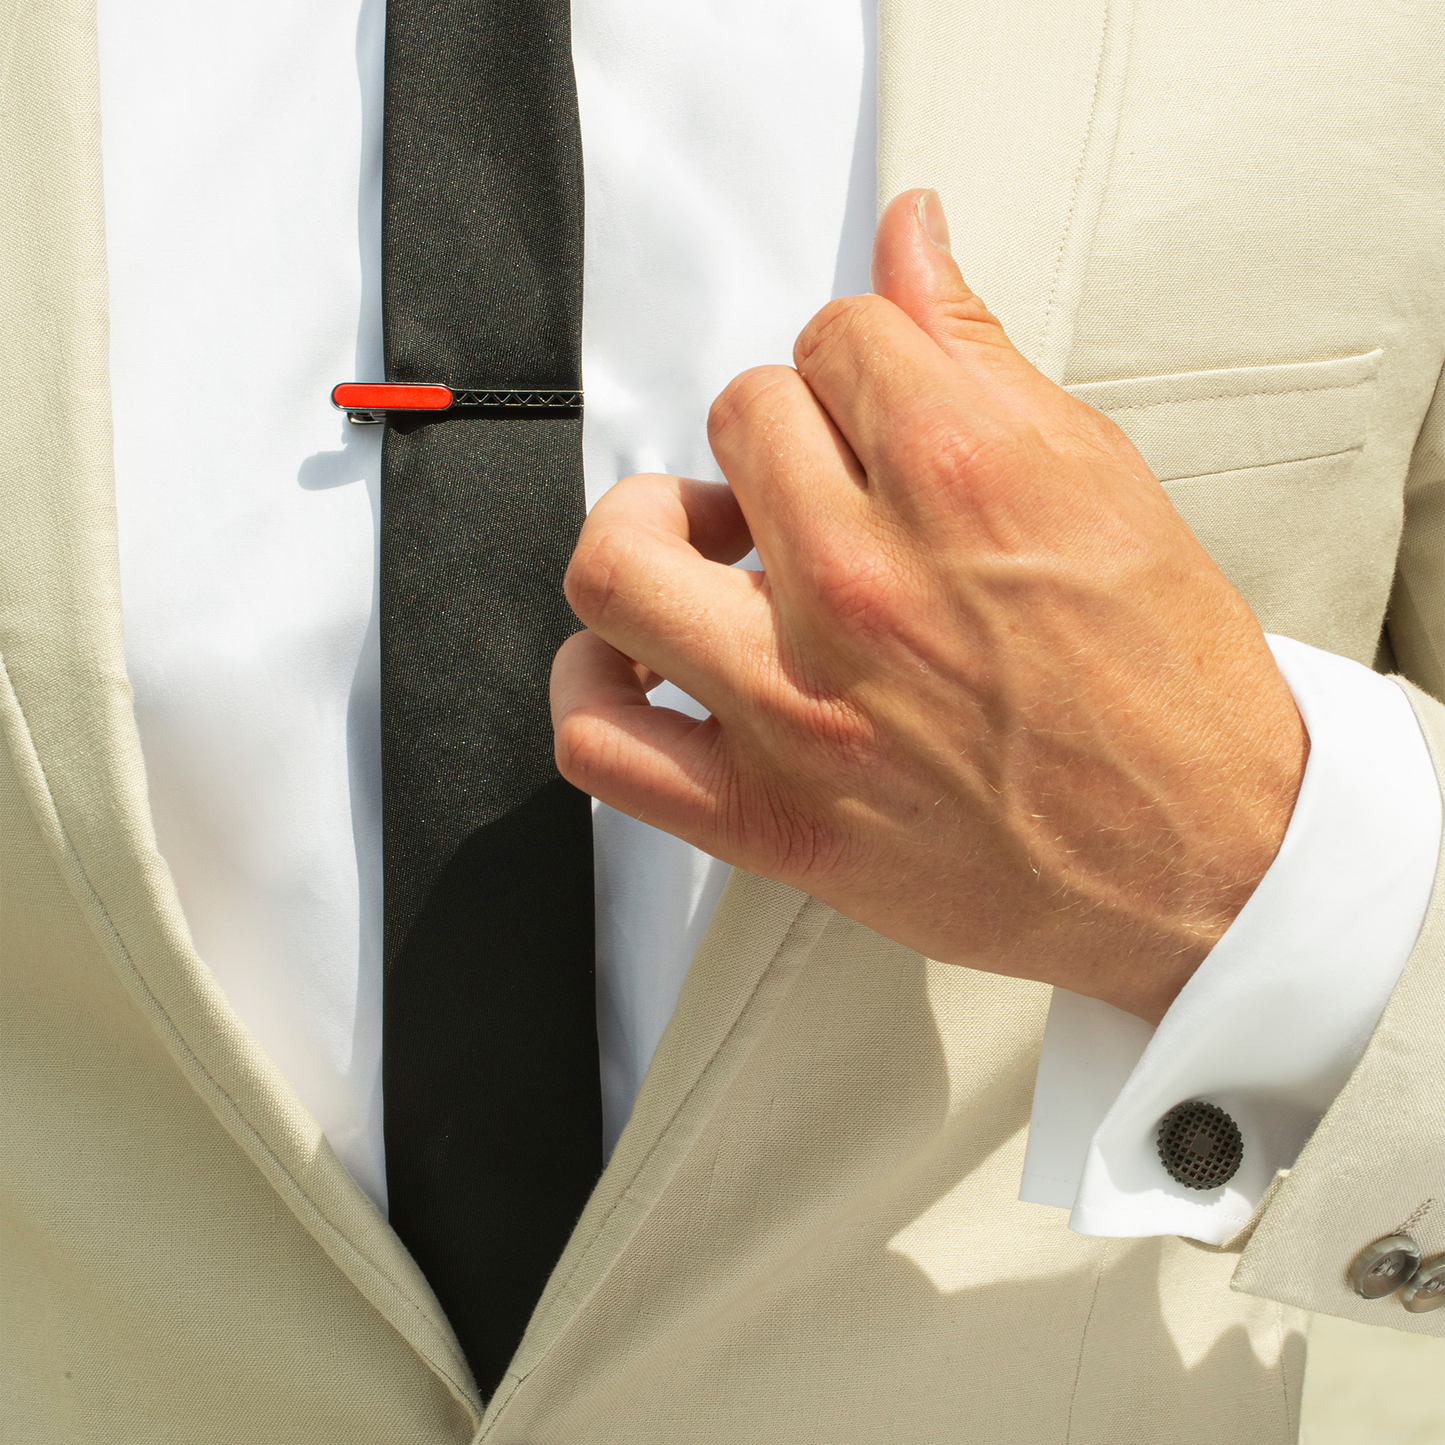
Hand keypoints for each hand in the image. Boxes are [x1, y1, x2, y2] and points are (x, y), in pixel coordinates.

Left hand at [550, 189, 1306, 1023]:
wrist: (1201, 862)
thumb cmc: (1168, 692)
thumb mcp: (1101, 481)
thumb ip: (978, 349)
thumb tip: (912, 238)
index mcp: (959, 478)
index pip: (832, 334)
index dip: (853, 359)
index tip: (868, 401)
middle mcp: (864, 585)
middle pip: (736, 419)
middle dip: (781, 431)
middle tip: (818, 479)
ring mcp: (800, 705)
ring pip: (620, 561)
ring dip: (650, 529)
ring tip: (705, 551)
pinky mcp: (767, 816)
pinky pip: (600, 742)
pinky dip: (590, 690)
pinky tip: (639, 664)